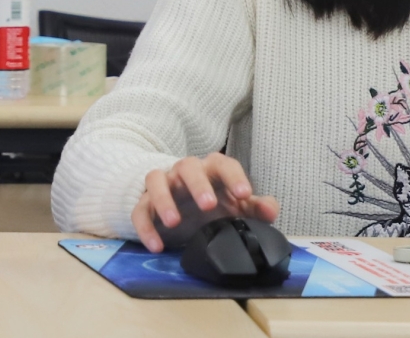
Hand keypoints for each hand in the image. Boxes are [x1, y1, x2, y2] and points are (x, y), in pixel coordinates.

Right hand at [132, 152, 280, 252]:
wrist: (180, 208)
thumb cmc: (214, 203)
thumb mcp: (236, 207)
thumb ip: (255, 207)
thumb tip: (270, 209)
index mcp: (211, 169)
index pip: (223, 163)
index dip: (234, 176)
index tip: (244, 193)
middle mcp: (185, 172)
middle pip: (188, 166)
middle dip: (198, 184)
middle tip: (208, 205)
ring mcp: (163, 185)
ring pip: (156, 180)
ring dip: (164, 199)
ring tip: (173, 222)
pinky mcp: (145, 203)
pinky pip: (139, 210)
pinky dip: (145, 227)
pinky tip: (156, 245)